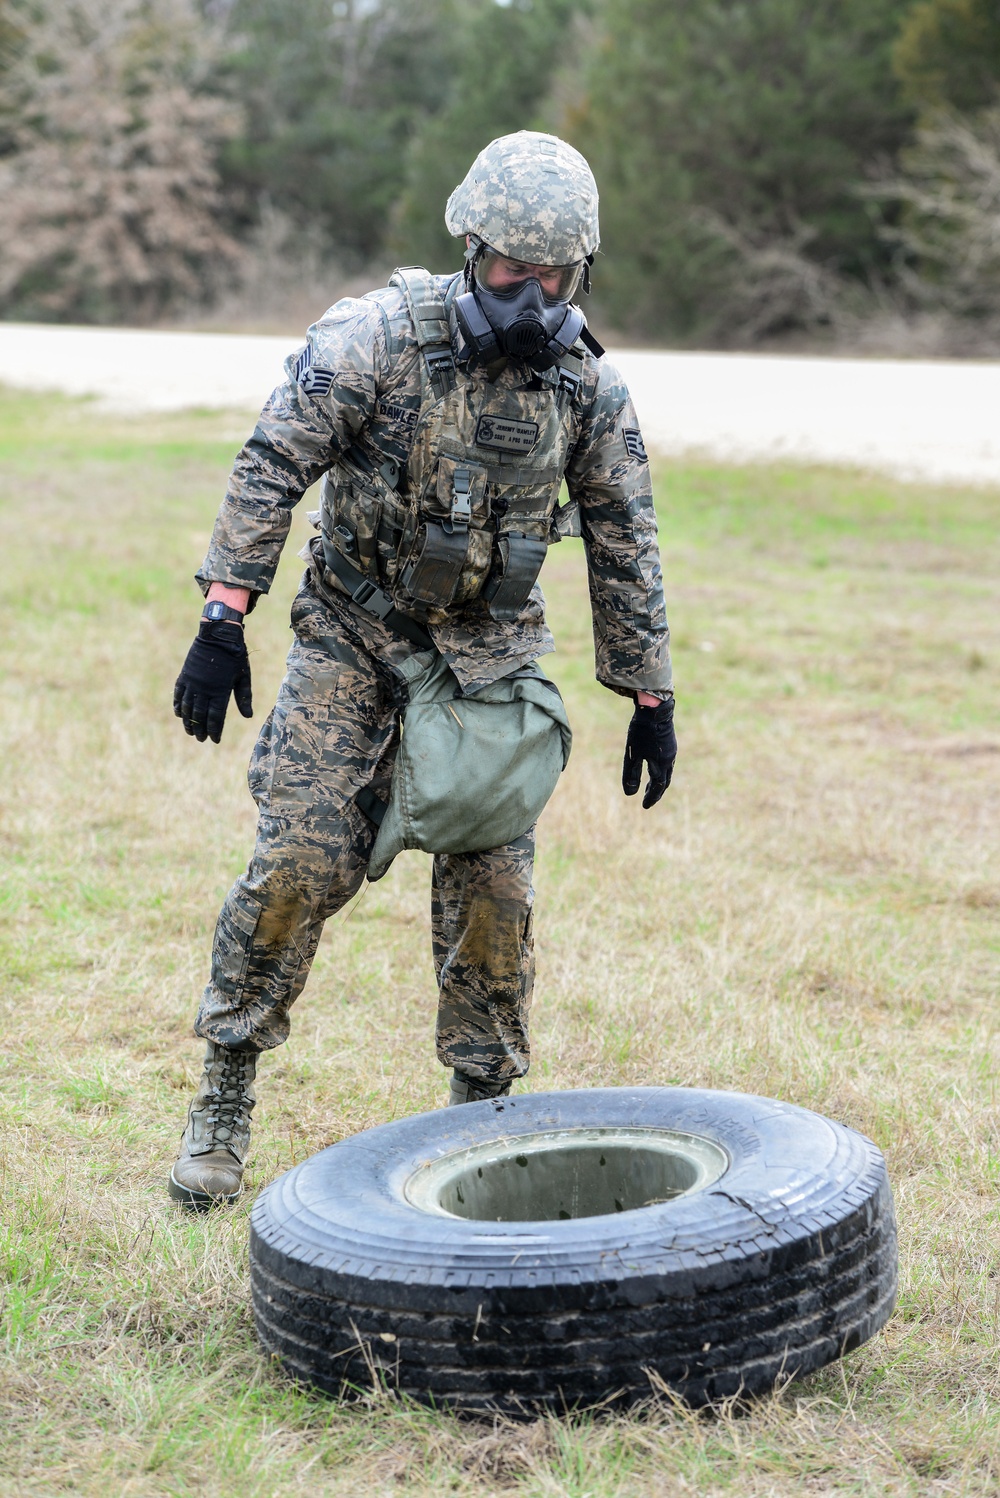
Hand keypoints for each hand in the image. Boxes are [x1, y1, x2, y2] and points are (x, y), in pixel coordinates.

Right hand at [173, 620, 252, 742]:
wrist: (218, 635)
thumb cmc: (235, 656)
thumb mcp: (243, 677)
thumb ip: (244, 697)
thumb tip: (248, 716)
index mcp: (220, 691)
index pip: (216, 717)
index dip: (215, 730)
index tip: (214, 740)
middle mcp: (204, 690)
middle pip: (200, 715)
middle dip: (200, 729)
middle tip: (201, 739)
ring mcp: (192, 682)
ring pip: (187, 707)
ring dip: (187, 721)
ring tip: (189, 732)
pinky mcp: (185, 675)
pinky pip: (178, 694)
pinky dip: (178, 705)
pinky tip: (178, 714)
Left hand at [622, 696, 675, 808]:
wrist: (655, 708)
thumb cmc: (642, 731)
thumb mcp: (633, 754)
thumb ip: (631, 774)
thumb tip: (629, 794)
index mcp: (662, 764)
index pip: (658, 787)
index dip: (651, 797)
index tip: (644, 806)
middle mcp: (670, 759)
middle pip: (664, 781)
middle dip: (655, 791)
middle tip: (647, 799)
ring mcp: (671, 750)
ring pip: (666, 771)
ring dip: (658, 781)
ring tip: (648, 786)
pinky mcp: (669, 742)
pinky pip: (666, 762)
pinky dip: (660, 770)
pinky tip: (652, 766)